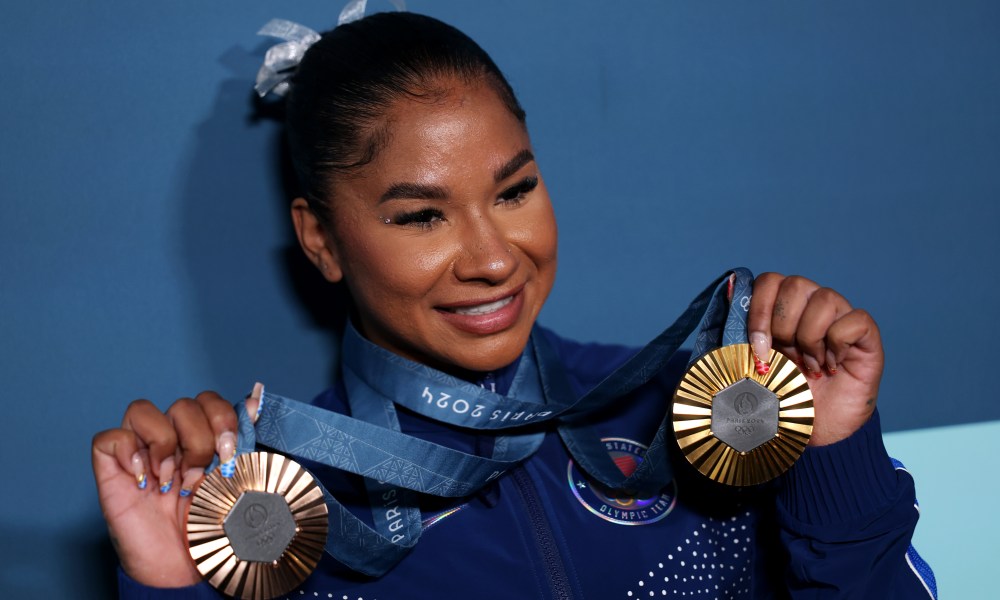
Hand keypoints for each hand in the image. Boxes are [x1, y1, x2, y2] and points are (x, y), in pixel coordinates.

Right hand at [91, 387, 260, 586]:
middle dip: (200, 439)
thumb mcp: (236, 478)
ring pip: (143, 410)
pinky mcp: (111, 469)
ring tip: (172, 481)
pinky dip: (129, 452)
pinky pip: (110, 438)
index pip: (209, 400)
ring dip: (166, 445)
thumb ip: (245, 439)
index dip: (223, 418)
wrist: (185, 568)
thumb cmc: (210, 525)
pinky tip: (144, 480)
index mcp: (202, 437)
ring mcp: (139, 452)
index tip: (230, 452)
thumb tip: (257, 395)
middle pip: (183, 404)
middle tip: (201, 475)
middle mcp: (171, 439)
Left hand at [747, 274, 882, 445]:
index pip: (770, 281)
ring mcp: (841, 317)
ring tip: (810, 366)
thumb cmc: (783, 398)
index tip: (759, 348)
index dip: (760, 310)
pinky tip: (832, 366)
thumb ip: (741, 333)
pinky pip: (855, 319)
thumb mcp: (753, 366)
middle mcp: (812, 306)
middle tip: (788, 358)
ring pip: (825, 298)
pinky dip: (839, 344)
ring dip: (810, 337)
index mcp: (782, 309)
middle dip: (784, 326)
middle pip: (796, 284)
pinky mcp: (866, 336)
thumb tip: (731, 292)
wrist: (816, 433)